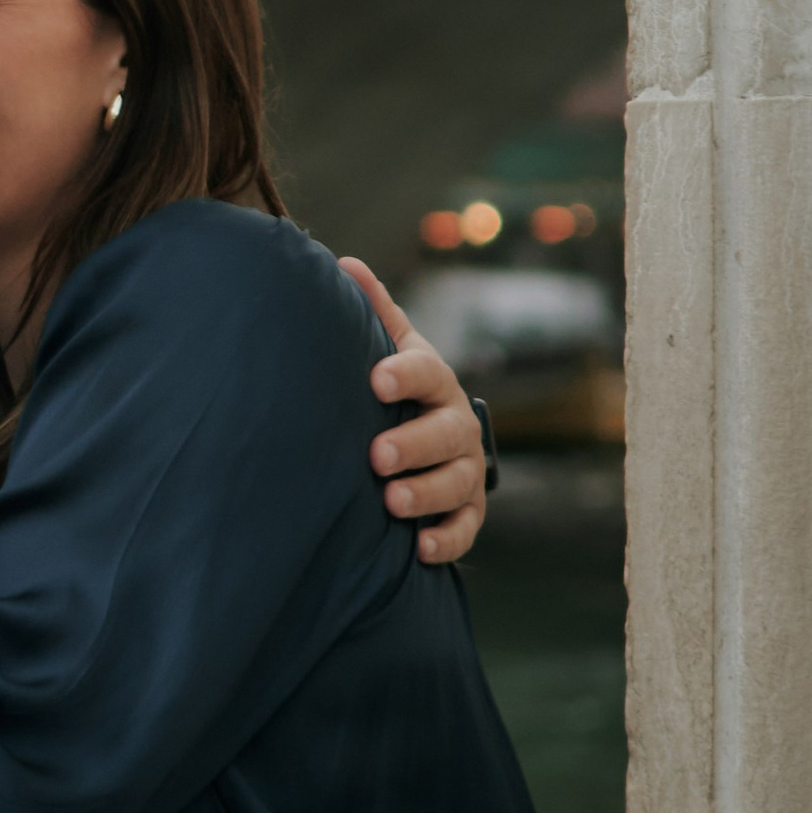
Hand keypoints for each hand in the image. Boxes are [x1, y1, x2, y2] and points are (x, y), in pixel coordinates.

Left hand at [339, 256, 489, 567]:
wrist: (431, 435)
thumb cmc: (398, 388)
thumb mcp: (389, 349)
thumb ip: (373, 313)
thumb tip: (344, 263)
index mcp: (432, 380)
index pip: (423, 370)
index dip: (404, 374)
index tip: (376, 380)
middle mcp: (456, 423)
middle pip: (445, 432)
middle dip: (414, 444)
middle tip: (377, 456)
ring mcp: (465, 468)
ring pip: (458, 482)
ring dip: (427, 494)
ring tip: (392, 502)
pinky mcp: (466, 511)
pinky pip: (467, 529)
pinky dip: (447, 541)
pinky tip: (420, 548)